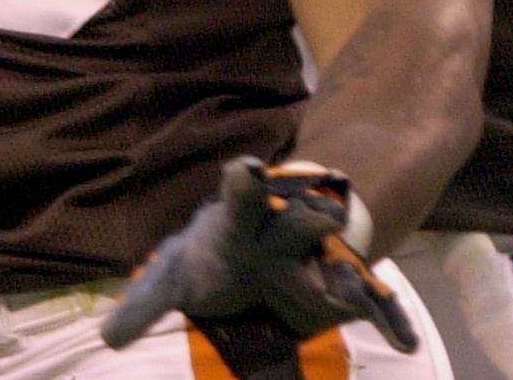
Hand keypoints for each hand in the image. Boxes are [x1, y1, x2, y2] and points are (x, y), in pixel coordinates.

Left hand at [100, 158, 416, 352]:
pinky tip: (405, 342)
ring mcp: (317, 257)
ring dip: (345, 268)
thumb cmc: (214, 260)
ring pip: (338, 256)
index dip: (245, 183)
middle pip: (300, 216)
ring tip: (348, 288)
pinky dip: (390, 319)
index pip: (242, 196)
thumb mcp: (175, 275)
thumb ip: (146, 302)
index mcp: (240, 221)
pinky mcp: (343, 289)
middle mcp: (284, 229)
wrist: (265, 256)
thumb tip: (108, 339)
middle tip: (323, 211)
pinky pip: (372, 302)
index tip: (245, 170)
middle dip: (309, 215)